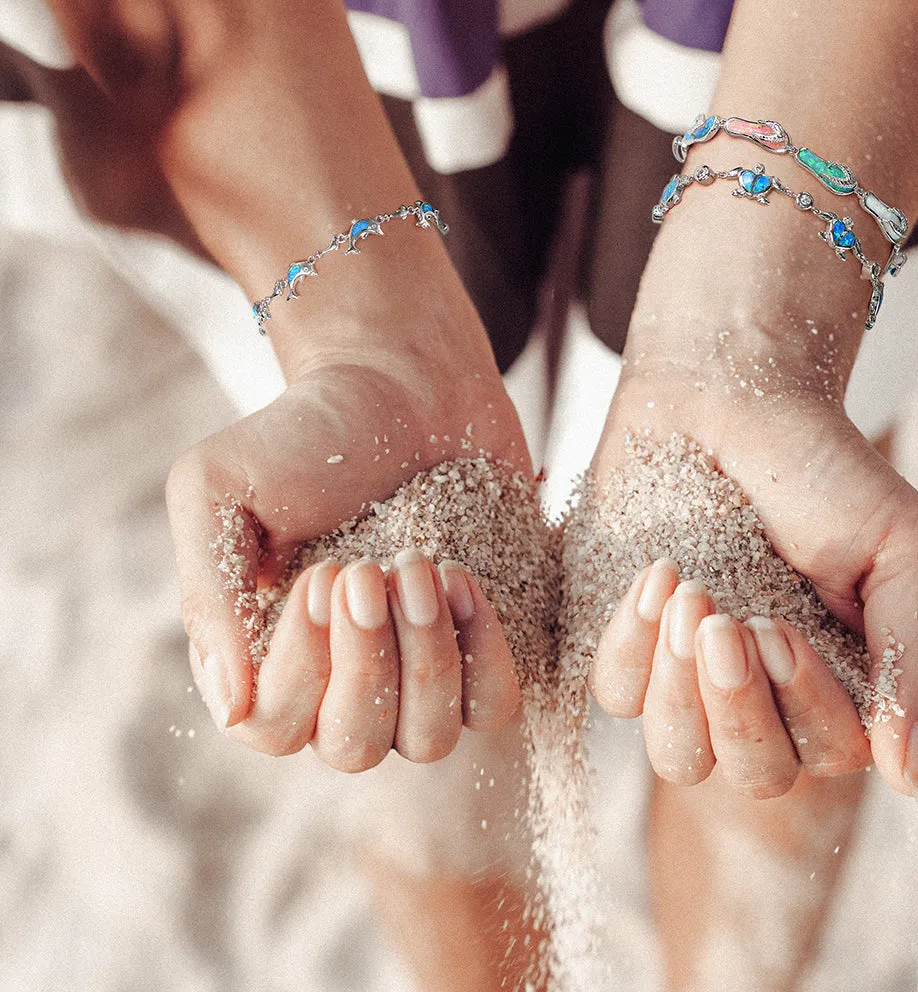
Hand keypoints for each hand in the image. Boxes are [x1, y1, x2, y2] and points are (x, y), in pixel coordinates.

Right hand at [167, 358, 530, 769]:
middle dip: (368, 659)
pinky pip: (494, 703)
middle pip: (355, 746)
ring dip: (428, 658)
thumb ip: (210, 595)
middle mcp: (341, 680)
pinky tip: (464, 578)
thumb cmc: (304, 434)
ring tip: (423, 566)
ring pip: (427, 737)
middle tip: (371, 568)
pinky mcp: (481, 647)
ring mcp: (416, 672)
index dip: (303, 666)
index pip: (273, 728)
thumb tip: (231, 709)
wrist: (402, 383)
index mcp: (267, 657)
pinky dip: (484, 651)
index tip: (324, 573)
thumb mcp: (218, 489)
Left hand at [586, 343, 917, 798]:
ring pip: (679, 755)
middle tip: (726, 621)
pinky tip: (656, 573)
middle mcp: (765, 696)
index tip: (780, 629)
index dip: (804, 707)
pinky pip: (615, 692)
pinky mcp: (629, 643)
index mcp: (841, 684)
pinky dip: (630, 643)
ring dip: (679, 689)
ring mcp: (690, 676)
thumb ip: (913, 656)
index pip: (831, 752)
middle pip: (754, 771)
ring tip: (687, 595)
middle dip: (736, 705)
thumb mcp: (901, 547)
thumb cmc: (822, 468)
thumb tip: (912, 776)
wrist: (729, 396)